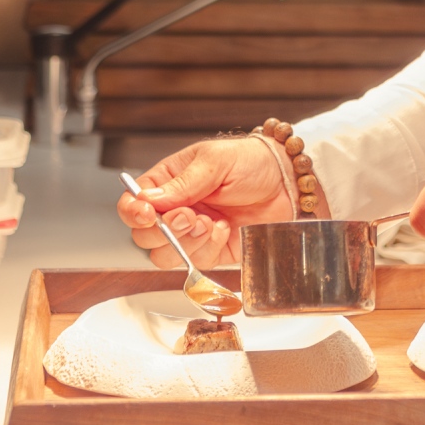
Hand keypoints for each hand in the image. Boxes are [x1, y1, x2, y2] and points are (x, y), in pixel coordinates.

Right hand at [115, 136, 295, 268]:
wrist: (291, 184)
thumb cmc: (254, 162)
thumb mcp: (215, 161)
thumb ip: (182, 183)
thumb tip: (148, 199)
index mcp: (169, 181)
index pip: (134, 202)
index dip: (133, 212)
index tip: (147, 214)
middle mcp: (176, 209)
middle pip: (144, 235)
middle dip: (164, 230)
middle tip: (190, 215)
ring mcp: (193, 232)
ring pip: (165, 255)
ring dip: (186, 242)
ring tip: (210, 221)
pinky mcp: (213, 251)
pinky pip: (195, 262)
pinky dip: (208, 249)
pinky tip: (224, 229)